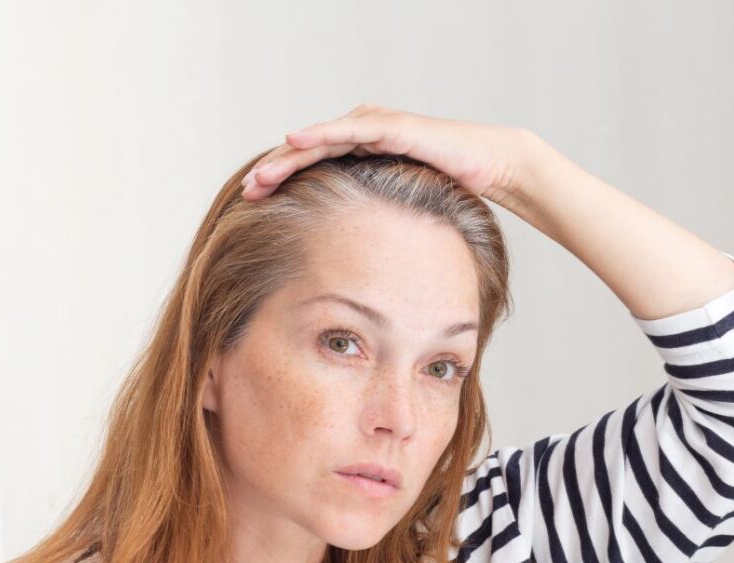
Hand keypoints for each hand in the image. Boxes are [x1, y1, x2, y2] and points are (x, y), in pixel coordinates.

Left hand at [240, 103, 536, 208]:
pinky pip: (349, 130)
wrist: (488, 167)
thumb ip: (373, 224)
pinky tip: (295, 141)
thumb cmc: (446, 192)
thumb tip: (353, 266)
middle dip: (273, 172)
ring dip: (286, 157)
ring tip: (260, 175)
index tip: (251, 206)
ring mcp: (374, 125)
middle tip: (245, 194)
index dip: (280, 184)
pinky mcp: (391, 125)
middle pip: (305, 153)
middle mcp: (361, 134)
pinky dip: (320, 135)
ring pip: (319, 140)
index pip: (310, 168)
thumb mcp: (397, 213)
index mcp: (359, 155)